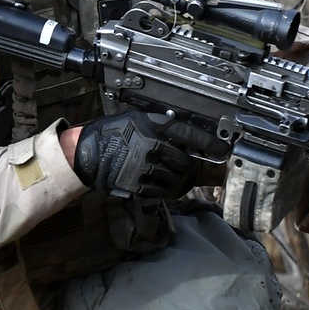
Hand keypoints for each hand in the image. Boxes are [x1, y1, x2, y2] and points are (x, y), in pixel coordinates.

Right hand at [73, 110, 214, 198]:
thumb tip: (184, 133)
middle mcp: (151, 146)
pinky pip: (160, 191)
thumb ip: (160, 125)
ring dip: (179, 182)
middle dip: (189, 168)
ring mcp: (144, 167)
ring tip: (174, 179)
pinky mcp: (137, 184)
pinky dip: (166, 191)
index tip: (222, 149)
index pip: (189, 135)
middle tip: (189, 170)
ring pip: (175, 179)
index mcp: (152, 127)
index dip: (208, 143)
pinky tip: (163, 187)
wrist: (86, 153)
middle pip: (184, 162)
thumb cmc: (111, 133)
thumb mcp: (137, 118)